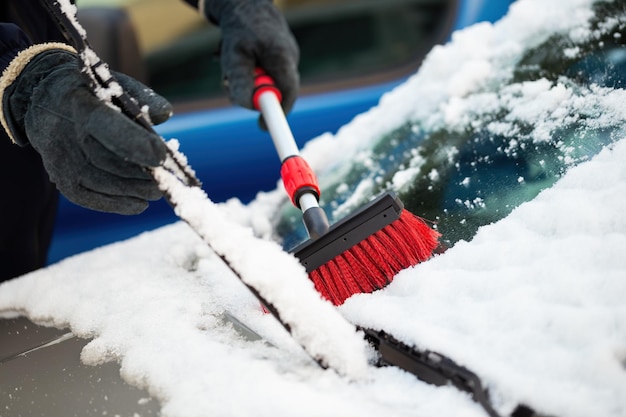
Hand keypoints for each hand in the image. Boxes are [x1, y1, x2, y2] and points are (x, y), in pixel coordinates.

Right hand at [1, 46, 171, 213]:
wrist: (46, 101)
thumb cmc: (92, 93)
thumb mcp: (114, 83)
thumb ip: (141, 96)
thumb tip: (164, 114)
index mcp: (79, 102)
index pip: (103, 123)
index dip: (132, 142)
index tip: (161, 156)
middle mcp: (64, 131)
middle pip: (104, 159)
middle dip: (140, 173)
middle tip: (168, 179)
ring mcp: (59, 157)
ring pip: (99, 181)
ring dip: (133, 190)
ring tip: (158, 191)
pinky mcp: (59, 176)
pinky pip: (87, 196)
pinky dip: (115, 204)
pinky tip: (139, 205)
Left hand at [204, 0, 299, 115]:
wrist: (243, 1)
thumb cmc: (238, 28)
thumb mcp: (233, 56)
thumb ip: (241, 82)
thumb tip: (249, 106)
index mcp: (283, 57)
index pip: (288, 94)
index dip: (278, 114)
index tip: (263, 127)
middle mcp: (289, 58)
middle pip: (275, 91)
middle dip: (251, 91)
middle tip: (227, 83)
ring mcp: (286, 56)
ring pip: (267, 81)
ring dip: (246, 78)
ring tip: (230, 59)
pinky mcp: (279, 55)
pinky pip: (265, 72)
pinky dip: (249, 69)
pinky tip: (239, 54)